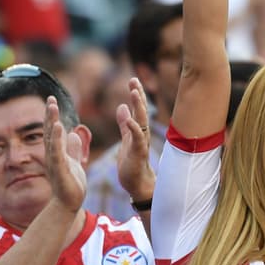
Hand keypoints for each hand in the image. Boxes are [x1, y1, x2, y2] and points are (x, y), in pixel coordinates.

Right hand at [44, 96, 87, 212]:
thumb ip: (72, 149)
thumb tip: (74, 135)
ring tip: (52, 107)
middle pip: (49, 130)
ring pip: (51, 138)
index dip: (52, 115)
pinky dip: (57, 140)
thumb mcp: (74, 162)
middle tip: (50, 98)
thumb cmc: (71, 185)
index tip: (52, 100)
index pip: (53, 130)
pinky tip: (58, 127)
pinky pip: (57, 152)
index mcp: (57, 152)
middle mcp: (52, 155)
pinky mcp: (59, 169)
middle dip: (49, 114)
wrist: (69, 204)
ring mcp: (54, 161)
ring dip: (51, 122)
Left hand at [115, 78, 156, 203]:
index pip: (138, 109)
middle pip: (141, 111)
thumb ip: (125, 124)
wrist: (137, 184)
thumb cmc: (132, 164)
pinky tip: (130, 119)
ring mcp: (141, 143)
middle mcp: (141, 135)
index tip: (132, 80)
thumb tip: (122, 106)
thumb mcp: (126, 140)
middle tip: (134, 79)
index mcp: (137, 131)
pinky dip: (134, 128)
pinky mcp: (138, 153)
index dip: (136, 95)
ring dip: (139, 107)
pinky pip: (137, 139)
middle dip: (138, 95)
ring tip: (135, 92)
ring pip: (142, 122)